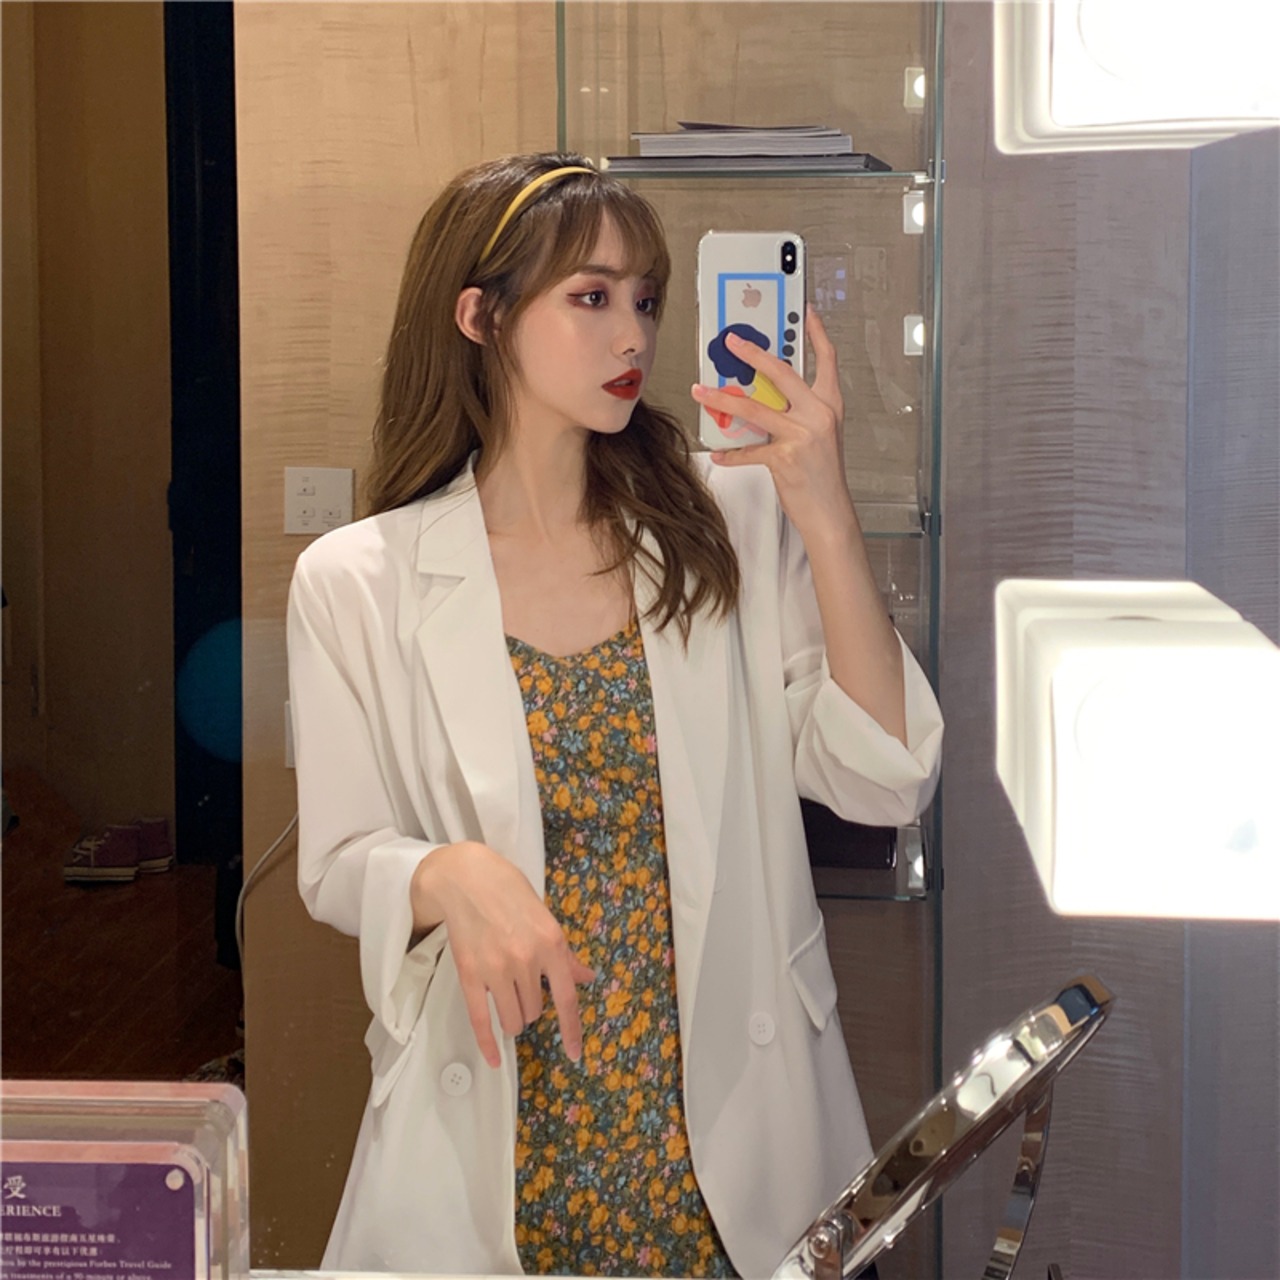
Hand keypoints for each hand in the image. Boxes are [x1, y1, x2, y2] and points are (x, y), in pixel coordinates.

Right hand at [410, 841, 594, 1068]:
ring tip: (505, 998)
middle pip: (535, 1010)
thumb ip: (563, 953)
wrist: (465, 877)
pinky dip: (488, 1044)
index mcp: (551, 943)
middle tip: (520, 984)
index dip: (571, 1030)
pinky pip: (481, 1020)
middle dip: (530, 1005)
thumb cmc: (508, 891)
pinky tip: (494, 1059)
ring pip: (512, 1019)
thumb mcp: (544, 916)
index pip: (567, 998)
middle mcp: (526, 960)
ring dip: (512, 1017)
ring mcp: (496, 970)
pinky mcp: (469, 975)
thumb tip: (586, 977)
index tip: (573, 1053)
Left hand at [692, 307, 856, 543]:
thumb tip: (763, 394)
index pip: (827, 359)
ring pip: (754, 408)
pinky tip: (718, 453)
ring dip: (722, 399)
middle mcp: (818, 414)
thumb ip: (797, 411)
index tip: (806, 310)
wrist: (830, 511)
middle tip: (730, 342)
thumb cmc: (823, 475)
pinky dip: (730, 453)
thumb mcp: (818, 435)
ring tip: (701, 391)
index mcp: (829, 405)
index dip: (816, 332)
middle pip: (782, 373)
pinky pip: (748, 450)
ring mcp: (802, 435)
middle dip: (752, 353)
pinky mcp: (785, 458)